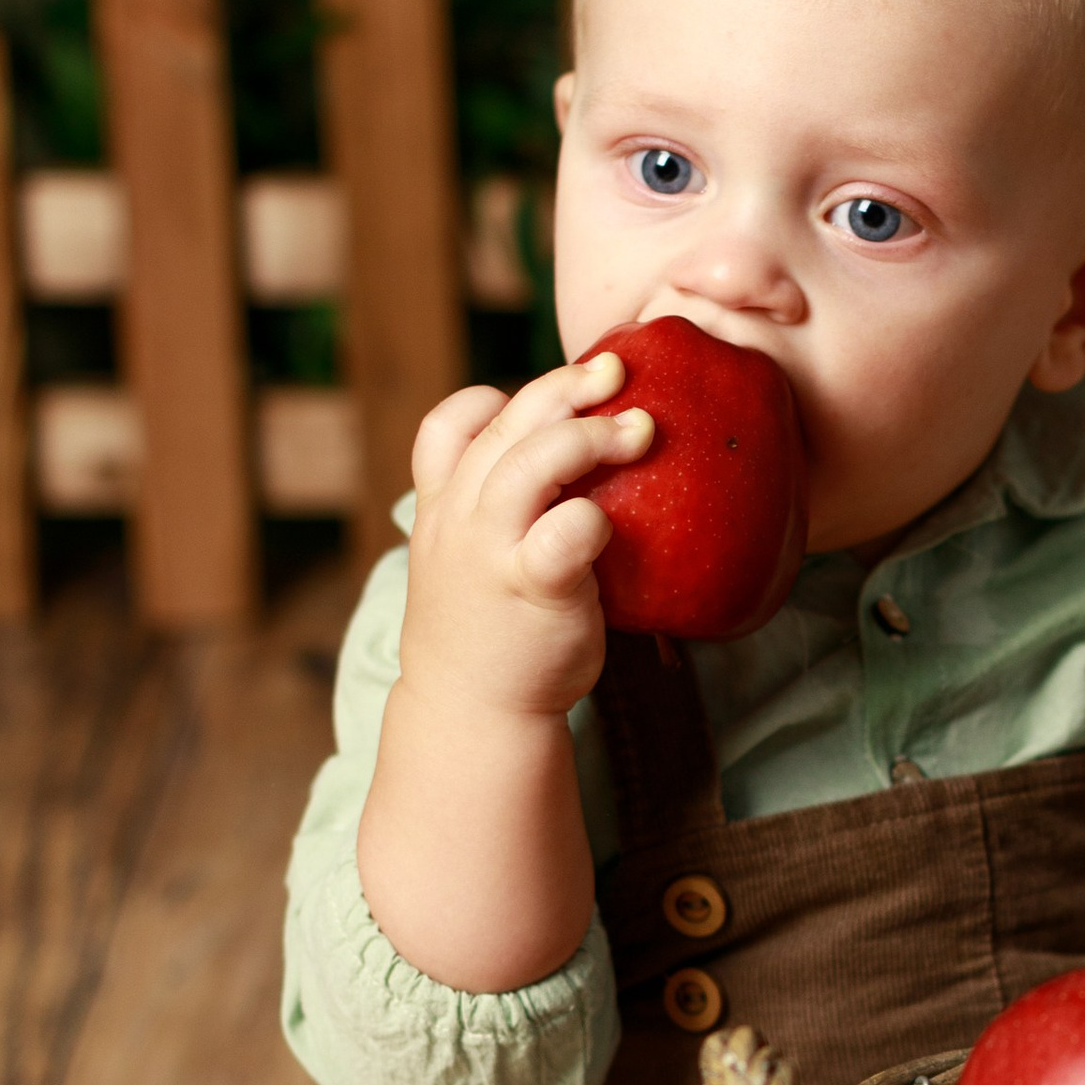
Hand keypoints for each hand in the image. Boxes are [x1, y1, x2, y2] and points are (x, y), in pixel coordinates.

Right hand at [395, 350, 652, 729]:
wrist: (475, 711)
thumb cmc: (493, 629)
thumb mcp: (472, 557)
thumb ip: (501, 510)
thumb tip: (573, 462)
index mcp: (441, 505)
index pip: (447, 423)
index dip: (497, 396)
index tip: (550, 394)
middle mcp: (458, 518)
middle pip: (506, 424)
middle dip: (565, 387)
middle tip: (618, 373)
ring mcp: (490, 551)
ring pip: (532, 461)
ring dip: (590, 434)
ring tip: (643, 428)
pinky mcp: (532, 586)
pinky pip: (565, 530)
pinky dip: (593, 514)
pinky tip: (614, 520)